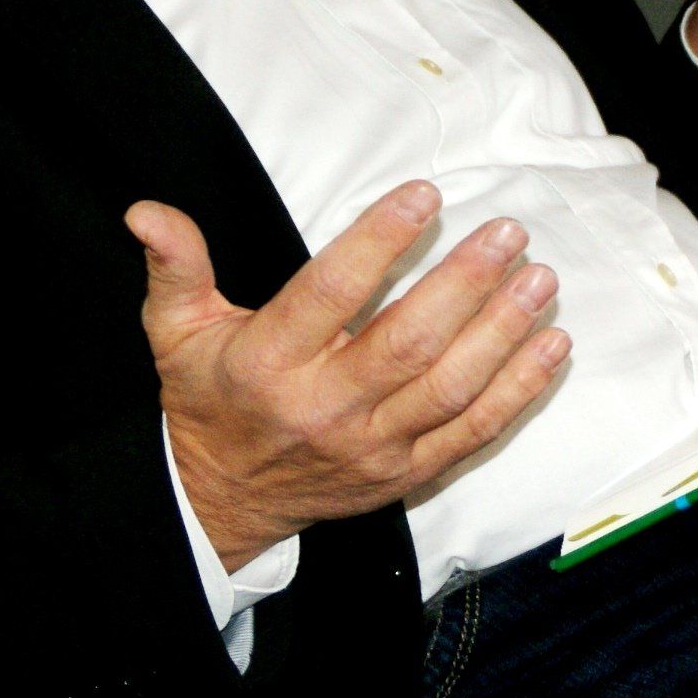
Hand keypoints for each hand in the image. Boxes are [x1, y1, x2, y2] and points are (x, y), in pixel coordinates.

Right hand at [128, 181, 567, 569]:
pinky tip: (551, 346)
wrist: (222, 502)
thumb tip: (146, 211)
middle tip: (507, 232)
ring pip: (450, 388)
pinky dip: (519, 391)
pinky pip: (472, 432)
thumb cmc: (209, 400)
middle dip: (464, 284)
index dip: (379, 241)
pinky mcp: (405, 474)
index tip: (423, 196)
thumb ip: (174, 266)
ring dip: (503, 333)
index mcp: (267, 364)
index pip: (330, 294)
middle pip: (407, 343)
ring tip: (539, 280)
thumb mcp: (175, 331)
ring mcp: (371, 448)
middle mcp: (324, 408)